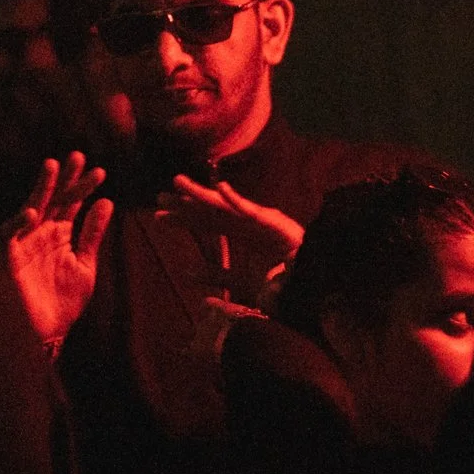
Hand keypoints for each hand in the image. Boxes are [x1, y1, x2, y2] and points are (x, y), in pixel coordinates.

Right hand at [4, 152, 112, 350]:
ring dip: (40, 189)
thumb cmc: (63, 302)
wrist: (47, 334)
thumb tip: (106, 201)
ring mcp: (24, 244)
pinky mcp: (8, 259)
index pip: (71, 204)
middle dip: (64, 179)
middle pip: (52, 200)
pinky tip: (33, 212)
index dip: (83, 187)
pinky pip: (7, 236)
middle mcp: (40, 234)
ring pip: (30, 209)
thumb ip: (93, 234)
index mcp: (59, 234)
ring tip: (53, 167)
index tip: (101, 172)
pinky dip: (17, 223)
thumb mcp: (86, 265)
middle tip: (78, 156)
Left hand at [157, 176, 303, 301]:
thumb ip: (215, 276)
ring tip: (178, 184)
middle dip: (186, 204)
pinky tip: (221, 189)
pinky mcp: (277, 224)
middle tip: (159, 199)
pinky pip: (253, 211)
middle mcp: (250, 223)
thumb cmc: (284, 283)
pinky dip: (238, 200)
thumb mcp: (240, 283)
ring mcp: (263, 221)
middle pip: (213, 211)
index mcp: (243, 234)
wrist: (314, 289)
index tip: (159, 217)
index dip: (184, 219)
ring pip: (227, 206)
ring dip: (203, 194)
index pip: (208, 223)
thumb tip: (184, 273)